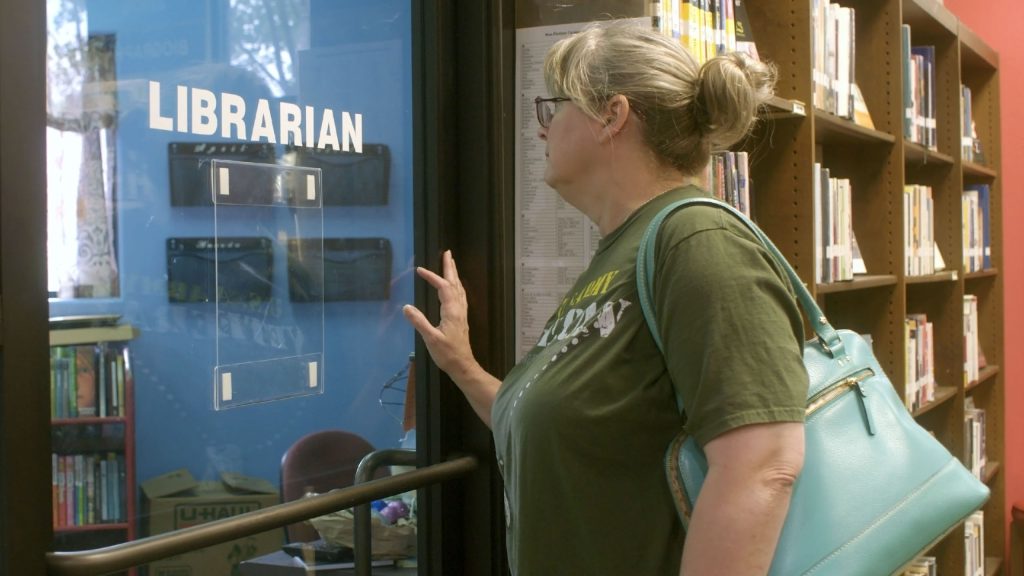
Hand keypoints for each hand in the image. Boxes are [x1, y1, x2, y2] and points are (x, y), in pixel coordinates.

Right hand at [402, 250, 479, 382]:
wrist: (463, 366)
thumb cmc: (447, 354)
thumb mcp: (431, 338)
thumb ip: (419, 322)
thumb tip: (406, 307)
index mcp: (451, 311)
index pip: (443, 287)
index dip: (432, 277)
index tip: (420, 270)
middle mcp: (458, 309)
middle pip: (455, 283)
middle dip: (450, 268)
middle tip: (448, 253)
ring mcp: (461, 313)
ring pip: (459, 289)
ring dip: (454, 275)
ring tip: (451, 264)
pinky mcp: (461, 319)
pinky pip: (460, 296)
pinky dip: (456, 286)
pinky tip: (454, 288)